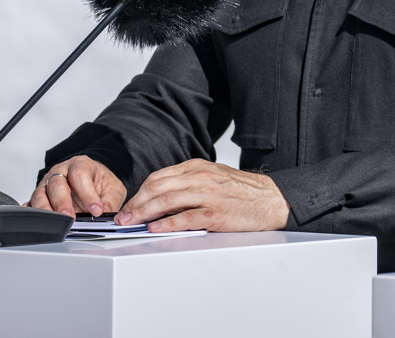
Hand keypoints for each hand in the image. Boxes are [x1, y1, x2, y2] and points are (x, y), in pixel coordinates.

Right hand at [26, 156, 126, 217]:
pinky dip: (32, 213)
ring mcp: (47, 184)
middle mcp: (61, 172)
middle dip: (63, 203)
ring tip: (56, 223)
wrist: (93, 182)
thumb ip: (110, 201)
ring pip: (40, 194)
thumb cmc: (100, 183)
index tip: (96, 210)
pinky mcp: (39, 197)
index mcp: (80, 164)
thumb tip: (106, 213)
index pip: (80, 174)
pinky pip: (30, 204)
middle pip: (57, 184)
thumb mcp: (113, 189)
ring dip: (47, 210)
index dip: (87, 193)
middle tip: (71, 218)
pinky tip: (37, 222)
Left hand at [115, 159, 289, 232]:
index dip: (139, 193)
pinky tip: (156, 227)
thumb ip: (189, 183)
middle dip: (136, 204)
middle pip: (158, 187)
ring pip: (167, 200)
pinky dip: (168, 223)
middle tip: (123, 218)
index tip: (129, 206)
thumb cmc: (243, 192)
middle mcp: (201, 177)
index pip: (159, 177)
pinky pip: (186, 217)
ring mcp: (209, 195)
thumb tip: (161, 198)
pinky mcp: (216, 213)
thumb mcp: (214, 177)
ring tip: (131, 223)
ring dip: (144, 213)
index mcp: (198, 167)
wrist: (271, 199)